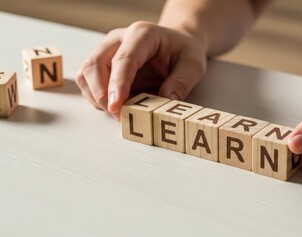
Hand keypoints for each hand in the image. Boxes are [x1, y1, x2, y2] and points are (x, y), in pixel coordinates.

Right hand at [75, 21, 206, 119]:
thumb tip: (166, 101)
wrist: (176, 45)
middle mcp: (119, 39)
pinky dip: (96, 98)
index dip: (118, 84)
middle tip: (119, 115)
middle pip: (95, 64)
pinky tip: (115, 106)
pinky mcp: (102, 64)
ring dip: (97, 97)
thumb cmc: (183, 52)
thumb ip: (182, 82)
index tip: (116, 106)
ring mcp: (107, 51)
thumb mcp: (194, 65)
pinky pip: (88, 82)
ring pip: (86, 73)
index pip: (123, 59)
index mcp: (142, 34)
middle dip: (102, 94)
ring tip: (119, 112)